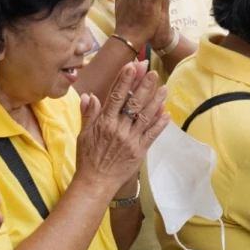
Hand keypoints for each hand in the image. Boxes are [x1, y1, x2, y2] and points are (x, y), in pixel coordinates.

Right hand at [76, 61, 167, 191]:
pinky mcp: (140, 151)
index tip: (131, 66)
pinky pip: (152, 134)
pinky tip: (166, 112)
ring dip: (156, 101)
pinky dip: (160, 123)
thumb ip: (88, 114)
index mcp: (104, 123)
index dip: (124, 80)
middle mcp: (119, 129)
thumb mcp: (83, 134)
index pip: (116, 97)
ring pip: (145, 116)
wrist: (96, 182)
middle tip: (152, 71)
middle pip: (134, 103)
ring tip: (164, 87)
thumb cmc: (88, 158)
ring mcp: (131, 140)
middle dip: (144, 85)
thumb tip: (89, 95)